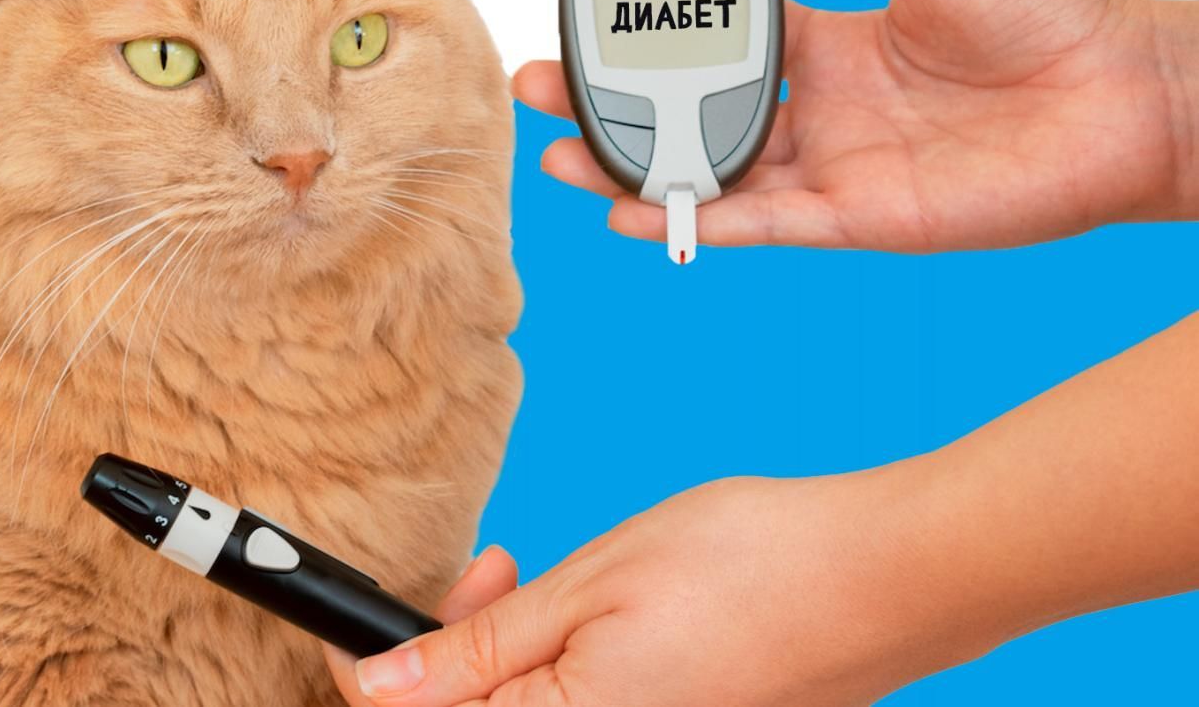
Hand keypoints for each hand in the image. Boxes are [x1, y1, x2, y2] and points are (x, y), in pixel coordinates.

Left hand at [328, 472, 970, 706]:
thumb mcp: (591, 588)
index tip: (379, 611)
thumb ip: (477, 652)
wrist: (881, 578)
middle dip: (455, 648)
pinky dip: (564, 667)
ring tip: (543, 577)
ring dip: (511, 652)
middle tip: (497, 569)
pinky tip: (597, 615)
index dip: (377, 671)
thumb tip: (380, 689)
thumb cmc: (748, 570)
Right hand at [519, 0, 1193, 250]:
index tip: (586, 26)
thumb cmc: (1042, 11)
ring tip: (559, 157)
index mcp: (826, 39)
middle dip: (610, 107)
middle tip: (536, 93)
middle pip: (689, 113)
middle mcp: (816, 106)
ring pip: (708, 173)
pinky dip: (694, 219)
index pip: (714, 41)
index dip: (649, 40)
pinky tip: (631, 208)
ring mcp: (830, 166)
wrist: (1122, 95)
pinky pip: (757, 222)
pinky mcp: (853, 219)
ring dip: (631, 168)